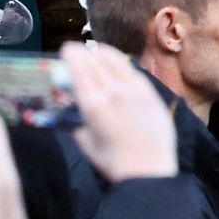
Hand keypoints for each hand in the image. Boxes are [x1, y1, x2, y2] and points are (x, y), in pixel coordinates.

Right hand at [65, 41, 176, 180]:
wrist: (148, 170)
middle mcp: (114, 92)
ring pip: (118, 62)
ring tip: (97, 50)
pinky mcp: (152, 94)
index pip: (80, 69)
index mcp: (93, 104)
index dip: (72, 55)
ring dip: (104, 53)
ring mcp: (135, 91)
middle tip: (77, 49)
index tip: (66, 49)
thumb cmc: (113, 162)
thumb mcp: (85, 142)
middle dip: (84, 52)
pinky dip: (123, 64)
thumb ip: (78, 122)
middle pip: (96, 61)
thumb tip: (75, 110)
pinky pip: (135, 72)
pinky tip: (120, 64)